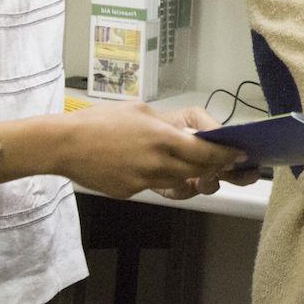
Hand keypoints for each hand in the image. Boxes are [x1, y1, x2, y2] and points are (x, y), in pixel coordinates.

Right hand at [9, 101, 243, 197]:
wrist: (65, 145)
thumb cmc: (101, 121)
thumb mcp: (139, 111)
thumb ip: (166, 124)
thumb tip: (186, 133)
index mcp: (162, 138)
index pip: (206, 152)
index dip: (226, 155)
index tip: (239, 154)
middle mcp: (157, 163)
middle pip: (198, 171)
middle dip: (215, 167)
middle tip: (224, 162)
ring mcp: (143, 181)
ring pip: (178, 181)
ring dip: (189, 174)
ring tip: (189, 164)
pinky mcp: (130, 192)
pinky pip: (154, 186)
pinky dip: (160, 178)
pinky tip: (149, 166)